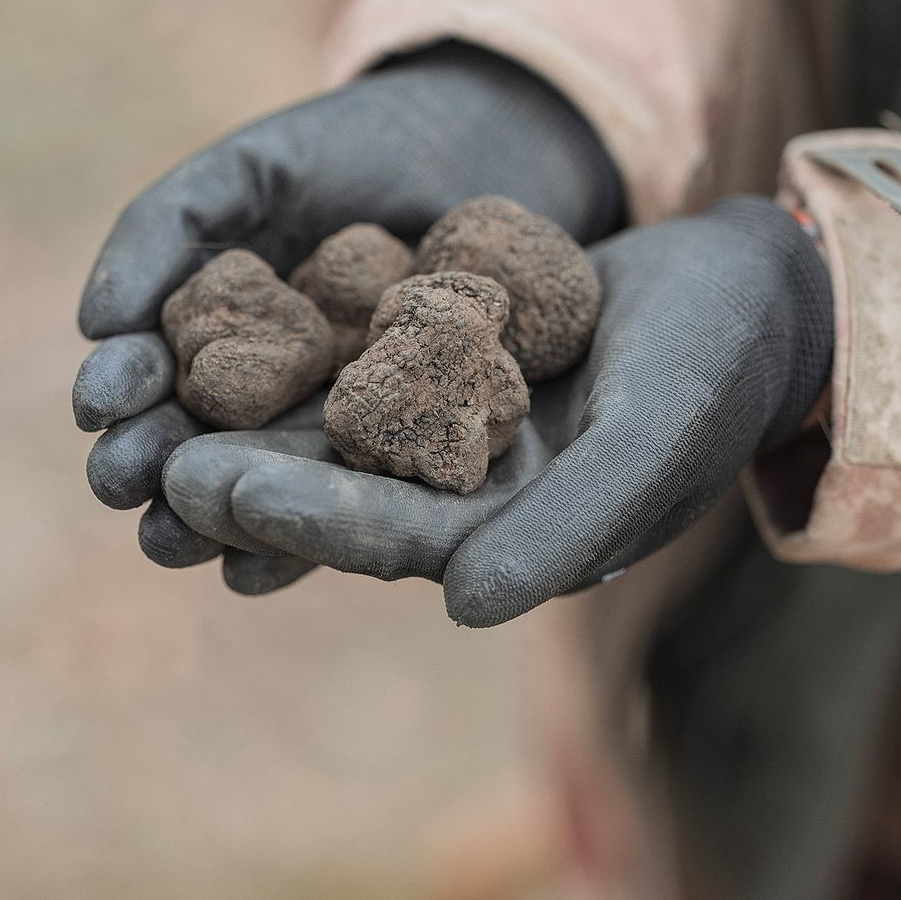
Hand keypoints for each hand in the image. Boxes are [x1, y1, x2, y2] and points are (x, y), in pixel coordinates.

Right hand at [73, 42, 623, 567]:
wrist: (489, 148)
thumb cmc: (357, 148)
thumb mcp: (254, 167)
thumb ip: (169, 224)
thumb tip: (91, 323)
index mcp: (218, 324)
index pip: (154, 367)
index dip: (119, 385)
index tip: (96, 404)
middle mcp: (268, 388)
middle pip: (198, 442)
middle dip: (153, 468)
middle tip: (123, 488)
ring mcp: (335, 424)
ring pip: (265, 483)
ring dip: (211, 517)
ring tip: (175, 541)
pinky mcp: (406, 451)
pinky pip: (353, 499)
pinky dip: (306, 534)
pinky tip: (258, 570)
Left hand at [163, 198, 832, 621]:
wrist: (748, 290)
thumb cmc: (713, 370)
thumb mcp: (651, 445)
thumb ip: (567, 530)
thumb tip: (467, 608)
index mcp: (517, 540)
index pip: (396, 540)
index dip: (306, 516)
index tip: (217, 486)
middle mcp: (478, 499)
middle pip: (346, 494)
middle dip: (252, 480)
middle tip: (152, 460)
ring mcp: (463, 434)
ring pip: (343, 437)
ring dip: (259, 425)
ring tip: (167, 407)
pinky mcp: (455, 368)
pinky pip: (368, 366)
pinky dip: (306, 357)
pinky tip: (235, 331)